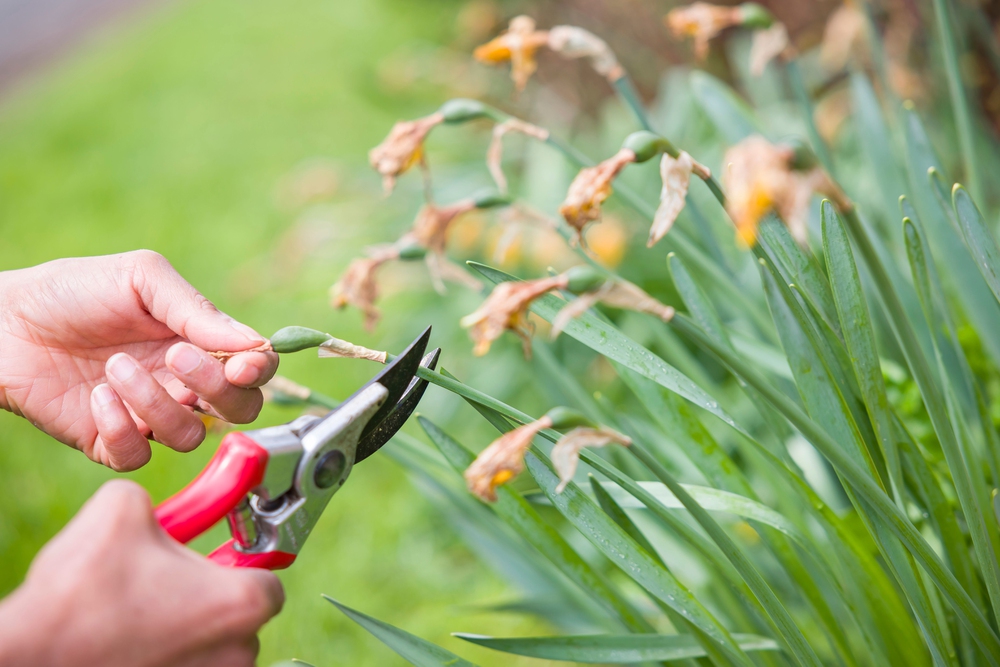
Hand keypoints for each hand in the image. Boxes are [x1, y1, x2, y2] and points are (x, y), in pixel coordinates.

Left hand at [0, 250, 278, 470]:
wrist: (3, 319)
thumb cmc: (73, 290)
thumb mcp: (141, 279)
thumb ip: (198, 311)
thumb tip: (255, 344)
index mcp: (200, 342)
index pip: (256, 368)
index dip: (258, 371)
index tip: (240, 363)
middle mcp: (183, 383)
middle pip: (239, 410)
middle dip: (216, 389)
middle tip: (176, 357)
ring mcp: (149, 415)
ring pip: (189, 436)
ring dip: (156, 402)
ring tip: (114, 367)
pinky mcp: (110, 441)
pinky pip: (138, 455)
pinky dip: (121, 428)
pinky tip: (97, 397)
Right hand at [0, 481, 283, 666]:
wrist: (31, 657)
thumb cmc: (82, 591)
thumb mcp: (124, 508)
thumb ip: (165, 500)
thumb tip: (162, 505)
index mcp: (243, 601)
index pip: (268, 577)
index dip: (243, 558)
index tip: (223, 550)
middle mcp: (238, 651)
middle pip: (242, 614)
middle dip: (210, 593)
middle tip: (172, 579)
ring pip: (215, 646)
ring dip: (188, 626)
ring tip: (143, 610)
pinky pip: (188, 666)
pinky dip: (168, 654)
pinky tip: (133, 639)